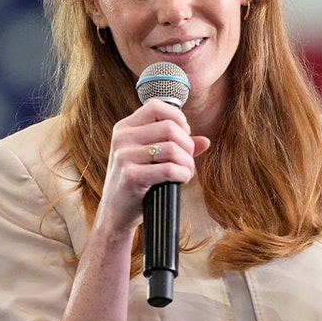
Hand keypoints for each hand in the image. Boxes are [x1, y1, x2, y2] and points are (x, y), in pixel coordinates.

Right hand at [95, 99, 211, 232]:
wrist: (115, 214)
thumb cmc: (136, 183)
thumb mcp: (150, 159)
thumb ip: (175, 145)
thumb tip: (205, 141)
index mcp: (124, 128)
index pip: (156, 106)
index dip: (177, 118)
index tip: (183, 135)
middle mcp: (122, 138)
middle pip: (170, 127)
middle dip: (188, 145)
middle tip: (187, 160)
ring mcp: (124, 157)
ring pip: (173, 148)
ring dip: (188, 162)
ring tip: (185, 172)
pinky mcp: (132, 177)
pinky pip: (170, 169)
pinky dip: (183, 175)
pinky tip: (181, 180)